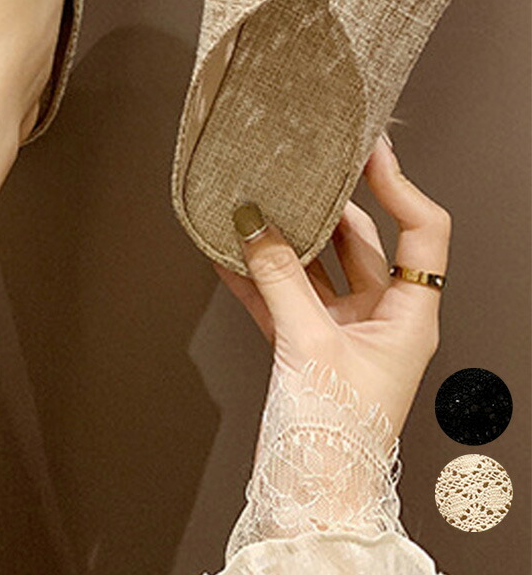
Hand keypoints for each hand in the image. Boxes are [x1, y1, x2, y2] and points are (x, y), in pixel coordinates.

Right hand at [217, 136, 450, 435]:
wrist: (311, 498)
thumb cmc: (336, 438)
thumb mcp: (308, 345)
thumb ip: (278, 276)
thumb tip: (251, 222)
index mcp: (410, 317)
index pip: (422, 231)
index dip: (398, 186)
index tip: (367, 151)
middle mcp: (382, 318)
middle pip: (362, 240)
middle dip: (327, 204)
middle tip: (300, 166)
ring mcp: (343, 331)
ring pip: (316, 265)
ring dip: (285, 237)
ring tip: (255, 201)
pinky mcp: (306, 346)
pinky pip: (282, 293)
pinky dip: (256, 272)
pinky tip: (227, 249)